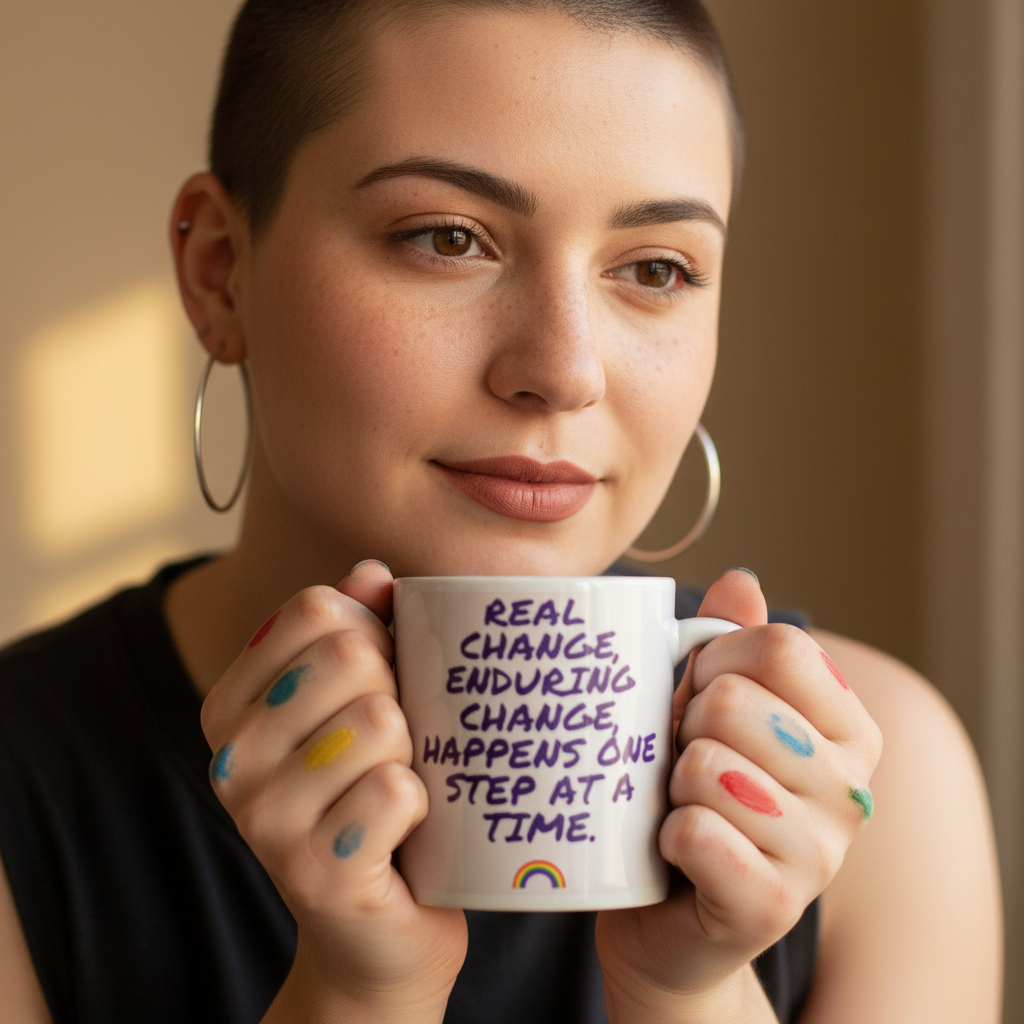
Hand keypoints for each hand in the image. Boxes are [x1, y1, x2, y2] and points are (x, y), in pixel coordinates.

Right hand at [200, 561, 466, 1021]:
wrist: (377, 930)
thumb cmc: (370, 798)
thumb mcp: (357, 705)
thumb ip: (359, 631)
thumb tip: (370, 572)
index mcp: (230, 706)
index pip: (315, 609)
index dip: (374, 630)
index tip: (382, 676)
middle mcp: (230, 759)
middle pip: (352, 657)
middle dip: (399, 692)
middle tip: (397, 742)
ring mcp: (265, 821)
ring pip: (381, 721)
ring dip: (414, 753)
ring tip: (397, 785)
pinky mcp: (315, 873)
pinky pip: (399, 791)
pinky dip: (422, 805)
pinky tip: (404, 832)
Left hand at [595, 569, 881, 1020]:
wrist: (669, 915)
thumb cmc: (691, 793)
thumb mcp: (708, 709)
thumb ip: (728, 642)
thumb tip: (740, 580)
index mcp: (847, 728)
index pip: (781, 646)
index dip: (715, 658)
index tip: (697, 691)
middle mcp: (850, 789)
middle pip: (734, 702)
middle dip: (684, 725)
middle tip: (683, 760)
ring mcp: (820, 854)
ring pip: (706, 767)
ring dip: (669, 784)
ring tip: (682, 805)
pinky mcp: (773, 907)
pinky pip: (696, 832)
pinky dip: (666, 834)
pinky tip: (676, 849)